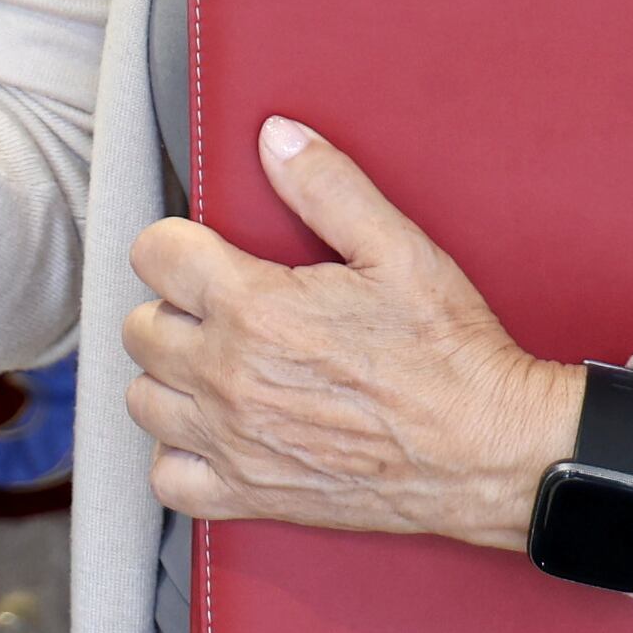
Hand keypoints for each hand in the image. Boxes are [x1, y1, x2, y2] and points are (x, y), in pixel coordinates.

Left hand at [123, 118, 583, 548]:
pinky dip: (180, 457)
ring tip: (217, 365)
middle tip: (223, 308)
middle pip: (141, 327)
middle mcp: (229, 379)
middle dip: (174, 307)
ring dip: (171, 378)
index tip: (207, 251)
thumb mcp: (398, 249)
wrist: (492, 450)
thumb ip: (327, 186)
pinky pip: (169, 480)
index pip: (154, 254)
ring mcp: (235, 443)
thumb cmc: (450, 351)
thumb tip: (274, 136)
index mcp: (254, 309)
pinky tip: (214, 433)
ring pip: (143, 400)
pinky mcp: (252, 496)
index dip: (177, 242)